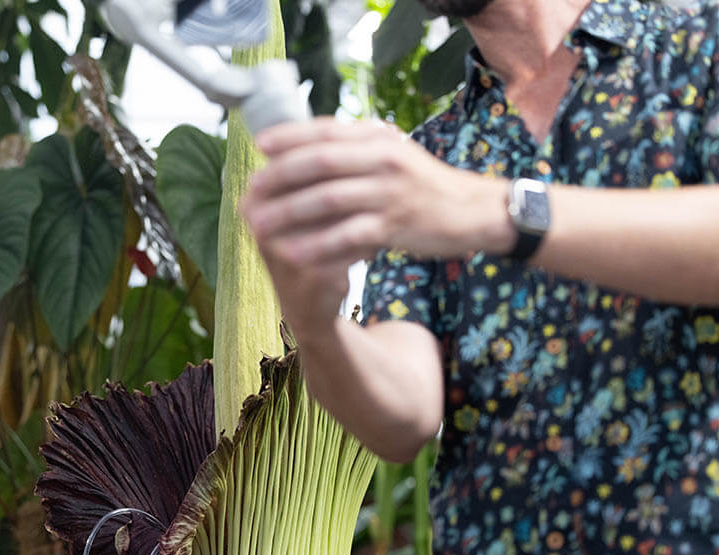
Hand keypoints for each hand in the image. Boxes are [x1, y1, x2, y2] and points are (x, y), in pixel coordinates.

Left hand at [243, 117, 513, 264]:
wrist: (473, 210)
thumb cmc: (424, 184)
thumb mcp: (392, 154)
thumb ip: (355, 149)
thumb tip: (305, 147)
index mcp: (378, 138)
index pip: (326, 131)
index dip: (290, 137)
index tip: (260, 147)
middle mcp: (383, 159)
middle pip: (320, 163)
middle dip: (280, 177)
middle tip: (251, 191)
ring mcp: (389, 192)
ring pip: (329, 199)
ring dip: (289, 212)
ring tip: (259, 225)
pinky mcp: (395, 225)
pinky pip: (348, 235)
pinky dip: (318, 244)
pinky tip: (293, 253)